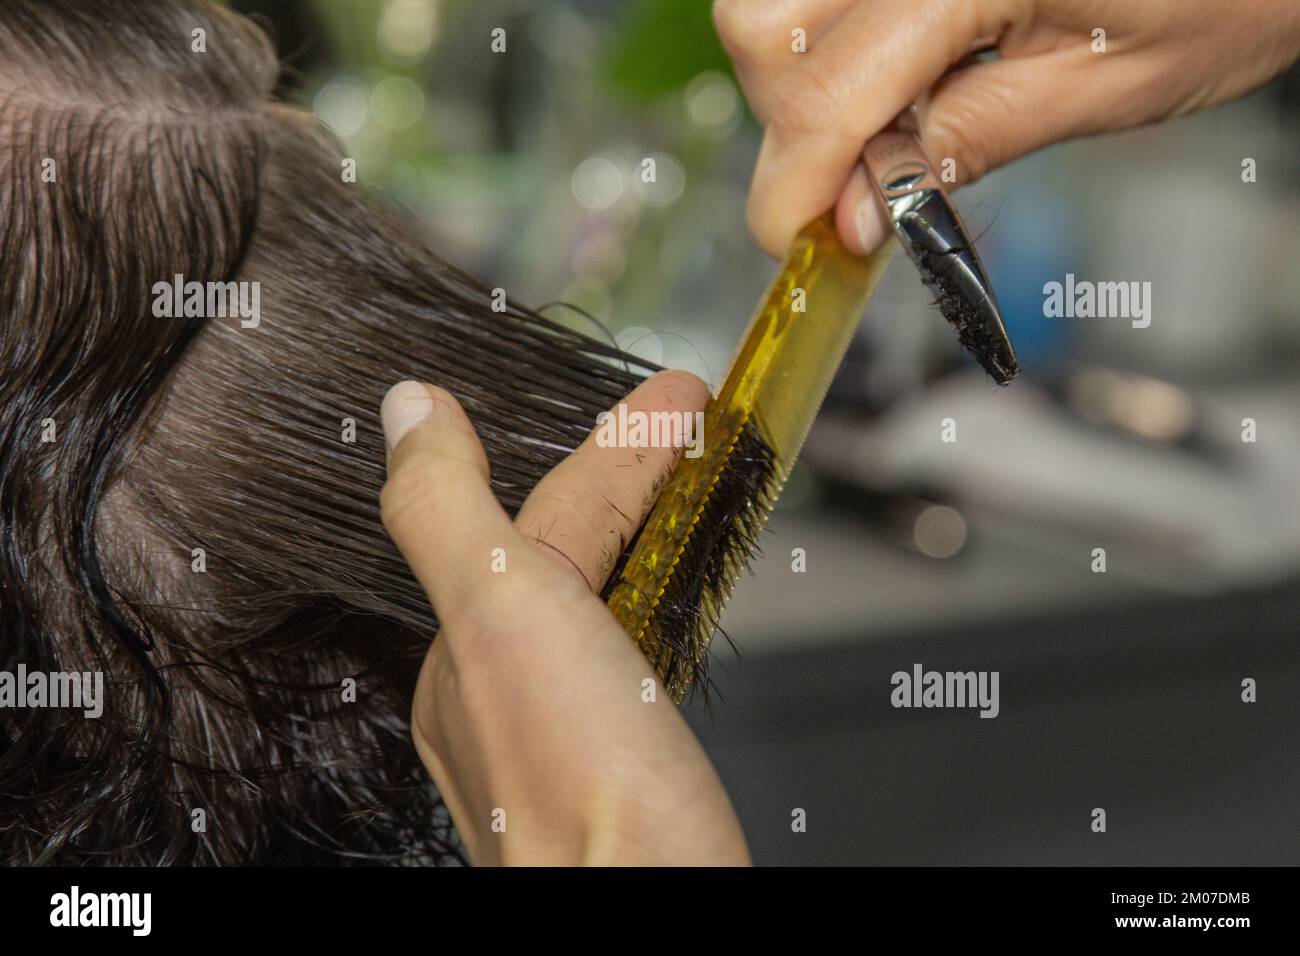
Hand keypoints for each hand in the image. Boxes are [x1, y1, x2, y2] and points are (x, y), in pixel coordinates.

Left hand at [378, 372, 750, 865]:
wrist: (650, 898)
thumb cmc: (581, 787)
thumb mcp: (498, 609)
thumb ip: (448, 507)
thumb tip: (405, 409)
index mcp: (468, 651)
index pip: (547, 512)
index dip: (617, 444)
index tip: (676, 395)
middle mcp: (509, 694)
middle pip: (575, 546)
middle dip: (638, 469)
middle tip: (694, 413)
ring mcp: (572, 732)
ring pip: (606, 596)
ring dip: (651, 521)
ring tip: (695, 473)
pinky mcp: (633, 768)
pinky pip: (637, 650)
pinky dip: (664, 592)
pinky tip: (680, 590)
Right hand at [713, 0, 1299, 256]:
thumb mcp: (1108, 89)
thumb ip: (964, 141)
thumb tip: (857, 209)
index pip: (824, 93)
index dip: (792, 184)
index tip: (795, 239)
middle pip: (764, 26)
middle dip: (791, 118)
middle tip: (860, 173)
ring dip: (802, 71)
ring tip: (889, 108)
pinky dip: (833, 33)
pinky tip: (900, 59)